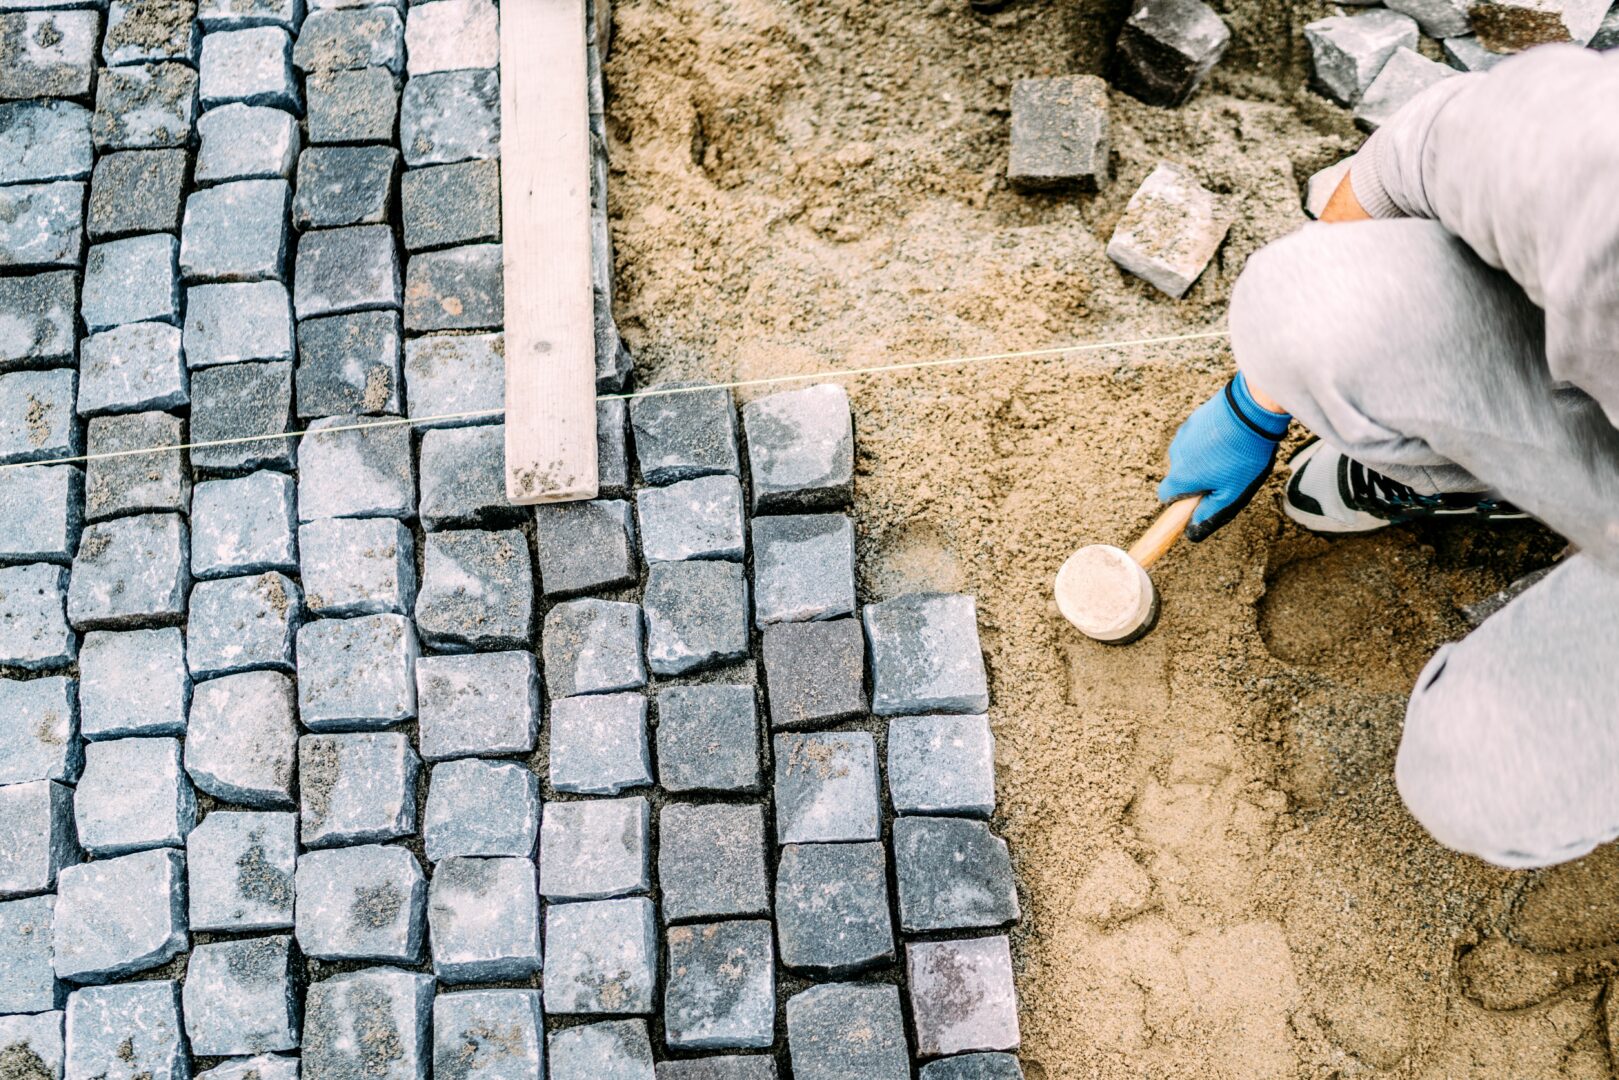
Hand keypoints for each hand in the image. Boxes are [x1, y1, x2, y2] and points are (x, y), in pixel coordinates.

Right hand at [1158, 373, 1290, 539]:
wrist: (1251, 410)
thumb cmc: (1242, 456)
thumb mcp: (1231, 493)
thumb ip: (1209, 514)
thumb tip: (1192, 532)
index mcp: (1181, 476)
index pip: (1166, 496)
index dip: (1182, 501)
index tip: (1201, 498)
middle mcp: (1175, 456)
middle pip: (1179, 475)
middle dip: (1197, 478)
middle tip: (1225, 476)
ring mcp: (1183, 435)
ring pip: (1188, 455)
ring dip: (1203, 459)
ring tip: (1231, 455)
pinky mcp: (1193, 419)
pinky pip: (1196, 438)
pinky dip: (1207, 442)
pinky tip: (1229, 439)